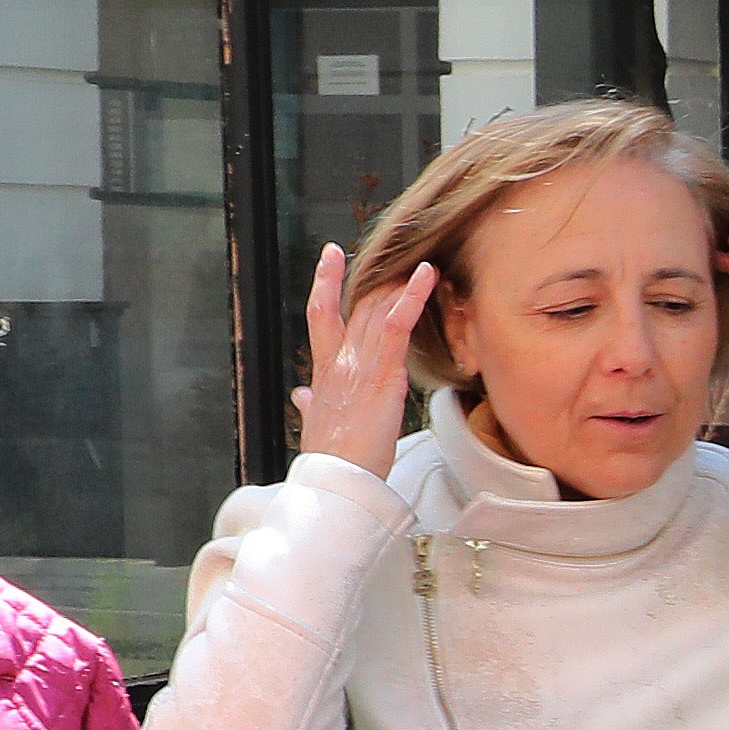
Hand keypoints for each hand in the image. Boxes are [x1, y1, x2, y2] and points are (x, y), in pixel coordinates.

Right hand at [292, 241, 429, 477]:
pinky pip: (399, 325)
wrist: (336, 479)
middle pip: (358, 306)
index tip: (331, 256)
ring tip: (421, 261)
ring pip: (380, 310)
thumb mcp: (316, 427)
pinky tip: (427, 276)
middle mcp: (340, 361)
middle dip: (376, 277)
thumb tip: (301, 396)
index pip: (321, 315)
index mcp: (325, 372)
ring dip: (401, 283)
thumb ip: (310, 405)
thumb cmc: (332, 461)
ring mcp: (360, 364)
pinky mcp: (383, 373)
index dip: (326, 283)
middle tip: (394, 250)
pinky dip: (413, 297)